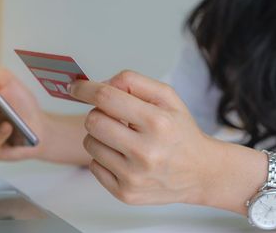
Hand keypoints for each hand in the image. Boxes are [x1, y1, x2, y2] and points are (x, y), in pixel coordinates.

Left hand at [69, 70, 213, 204]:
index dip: (85, 89)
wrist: (200, 172)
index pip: (106, 98)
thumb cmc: (180, 131)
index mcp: (157, 122)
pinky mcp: (125, 193)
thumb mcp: (168, 97)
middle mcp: (145, 152)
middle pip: (93, 121)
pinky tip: (124, 157)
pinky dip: (104, 157)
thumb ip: (134, 82)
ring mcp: (134, 176)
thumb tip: (100, 83)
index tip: (75, 86)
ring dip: (100, 136)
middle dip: (97, 114)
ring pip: (89, 143)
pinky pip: (94, 166)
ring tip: (123, 138)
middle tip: (113, 117)